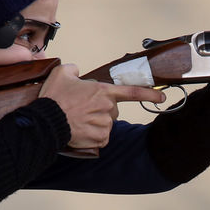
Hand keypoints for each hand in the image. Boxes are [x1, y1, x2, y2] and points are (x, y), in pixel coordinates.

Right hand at [41, 63, 165, 148]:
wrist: (46, 121)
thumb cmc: (54, 98)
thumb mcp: (62, 73)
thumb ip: (75, 69)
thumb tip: (78, 72)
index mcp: (103, 91)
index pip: (132, 92)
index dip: (150, 94)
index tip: (162, 97)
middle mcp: (108, 108)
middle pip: (112, 109)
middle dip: (101, 109)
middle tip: (82, 108)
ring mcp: (105, 125)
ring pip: (106, 123)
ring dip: (96, 122)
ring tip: (78, 120)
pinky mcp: (100, 139)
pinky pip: (102, 137)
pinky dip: (94, 135)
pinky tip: (81, 130)